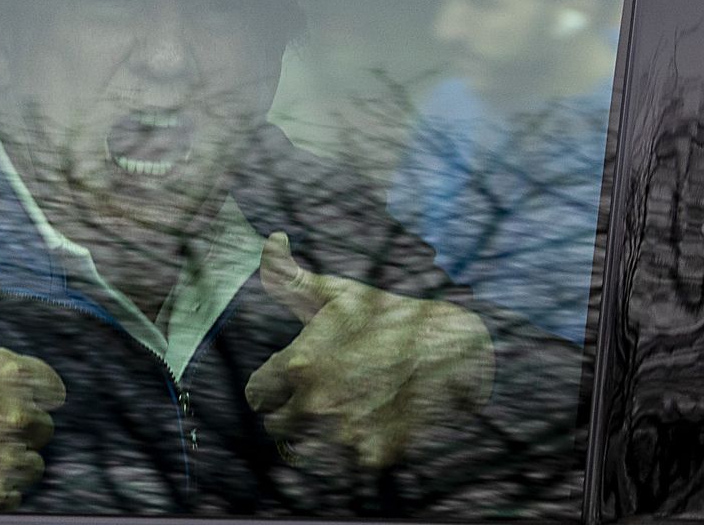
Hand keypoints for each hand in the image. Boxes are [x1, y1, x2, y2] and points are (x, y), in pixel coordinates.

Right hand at [0, 250, 65, 509]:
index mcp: (12, 372)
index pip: (51, 389)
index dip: (27, 393)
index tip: (0, 396)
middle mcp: (14, 413)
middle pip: (43, 427)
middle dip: (18, 426)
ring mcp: (4, 456)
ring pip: (33, 463)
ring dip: (11, 459)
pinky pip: (15, 494)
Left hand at [244, 233, 492, 469]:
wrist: (446, 345)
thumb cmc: (385, 314)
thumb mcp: (337, 291)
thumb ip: (290, 273)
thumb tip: (270, 240)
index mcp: (298, 367)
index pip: (256, 395)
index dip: (270, 387)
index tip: (289, 381)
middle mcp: (315, 404)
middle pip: (277, 427)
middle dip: (290, 413)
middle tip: (318, 395)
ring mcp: (344, 434)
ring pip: (307, 451)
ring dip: (318, 435)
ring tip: (342, 409)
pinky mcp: (373, 454)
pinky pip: (348, 462)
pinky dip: (357, 449)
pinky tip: (372, 423)